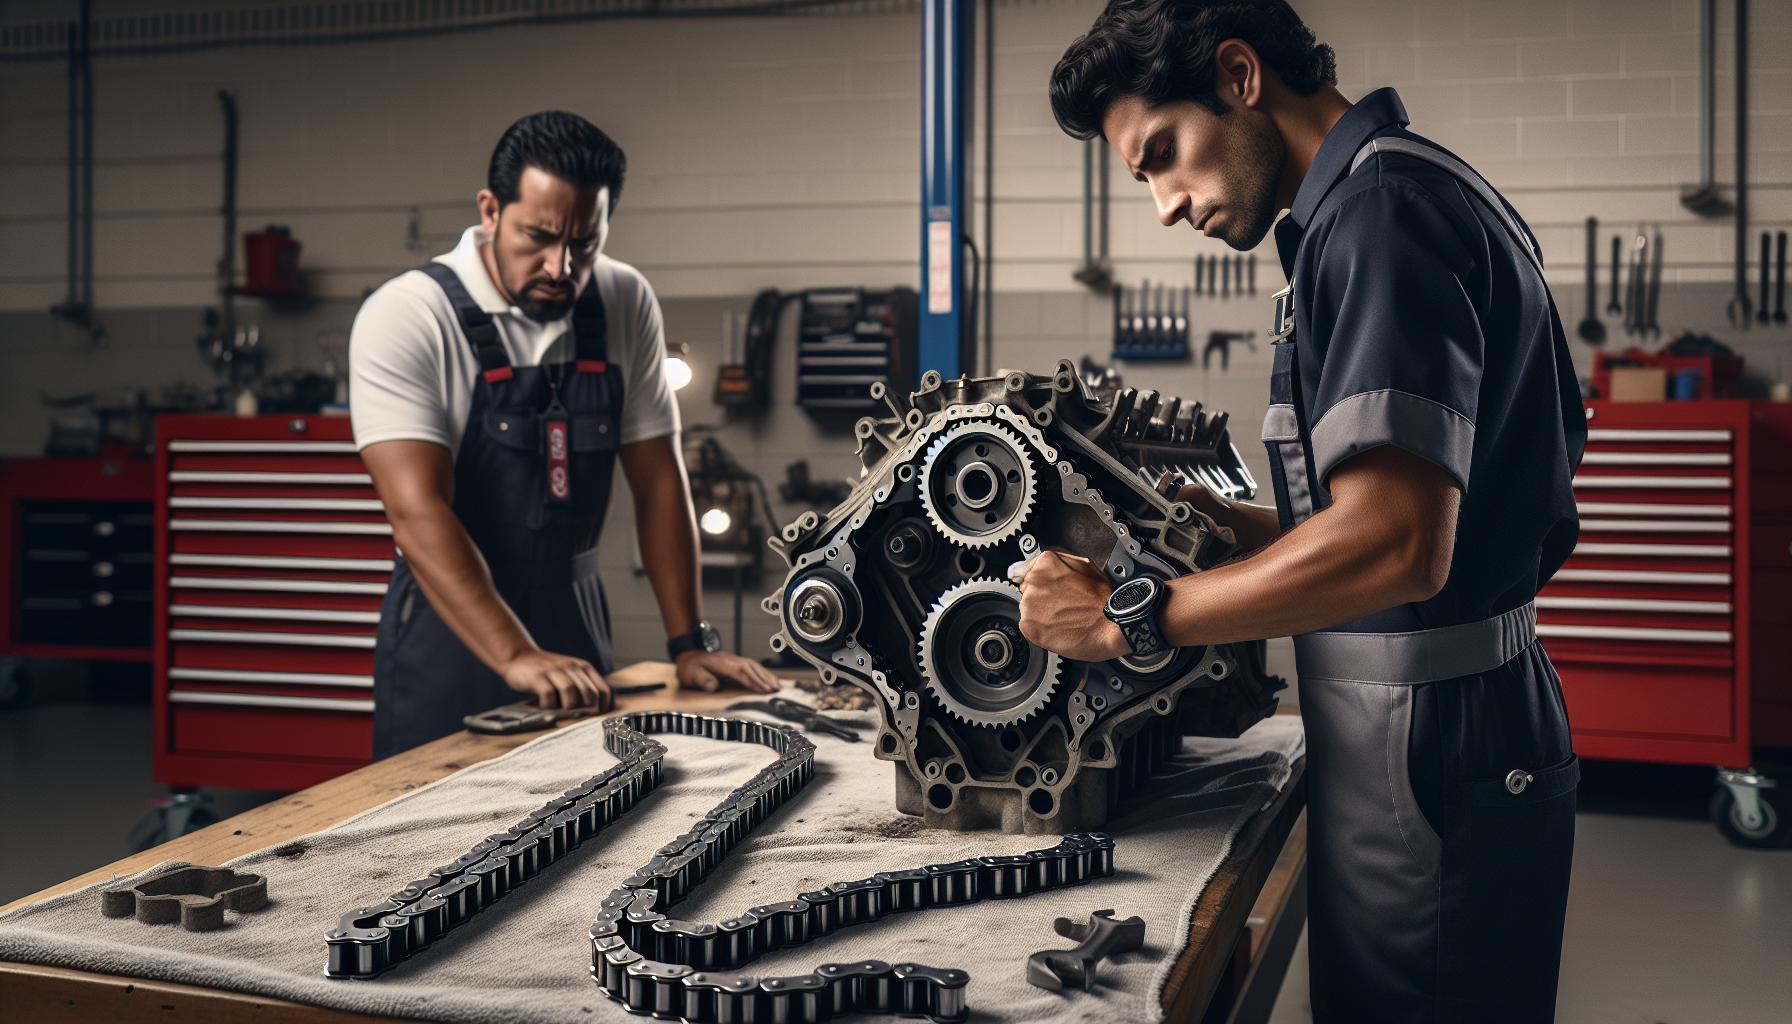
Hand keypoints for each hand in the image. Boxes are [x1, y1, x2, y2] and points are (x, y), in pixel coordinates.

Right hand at [500, 649, 611, 710]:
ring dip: (567, 707)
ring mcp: (554, 670)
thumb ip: (580, 687)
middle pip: (589, 694)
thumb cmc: (546, 672)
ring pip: (571, 693)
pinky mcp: (538, 676)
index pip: (603, 690)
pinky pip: (548, 694)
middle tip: (575, 717)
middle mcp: (571, 667)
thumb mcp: (568, 674)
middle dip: (585, 710)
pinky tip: (544, 706)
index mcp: (583, 667)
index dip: (603, 707)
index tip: (596, 718)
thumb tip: (593, 712)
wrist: (518, 656)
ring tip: (559, 711)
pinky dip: (548, 705)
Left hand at [675, 650, 780, 693]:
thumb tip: (713, 687)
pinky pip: (751, 666)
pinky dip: (762, 672)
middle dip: (764, 679)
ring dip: (766, 675)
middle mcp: (729, 660)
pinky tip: (769, 678)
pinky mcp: (734, 662)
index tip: (763, 690)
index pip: (740, 672)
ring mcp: (733, 659)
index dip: (752, 681)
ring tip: (777, 685)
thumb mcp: (690, 674)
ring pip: (753, 665)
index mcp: (720, 663)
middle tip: (775, 690)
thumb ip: (701, 680)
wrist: (687, 654)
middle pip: (750, 667)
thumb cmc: (689, 667)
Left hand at [1015, 549, 1129, 661]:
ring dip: (1040, 611)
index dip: (1037, 580)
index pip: (1023, 569)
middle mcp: (1033, 582)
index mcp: (1045, 564)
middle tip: (1062, 602)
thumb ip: (1055, 559)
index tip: (1045, 587)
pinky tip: (1057, 625)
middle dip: (1040, 595)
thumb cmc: (1100, 597)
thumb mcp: (1083, 563)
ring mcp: (1029, 605)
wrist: (1109, 625)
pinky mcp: (1029, 626)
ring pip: (1027, 607)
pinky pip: (1028, 625)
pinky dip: (1039, 627)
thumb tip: (1033, 561)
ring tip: (1062, 614)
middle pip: (1026, 588)